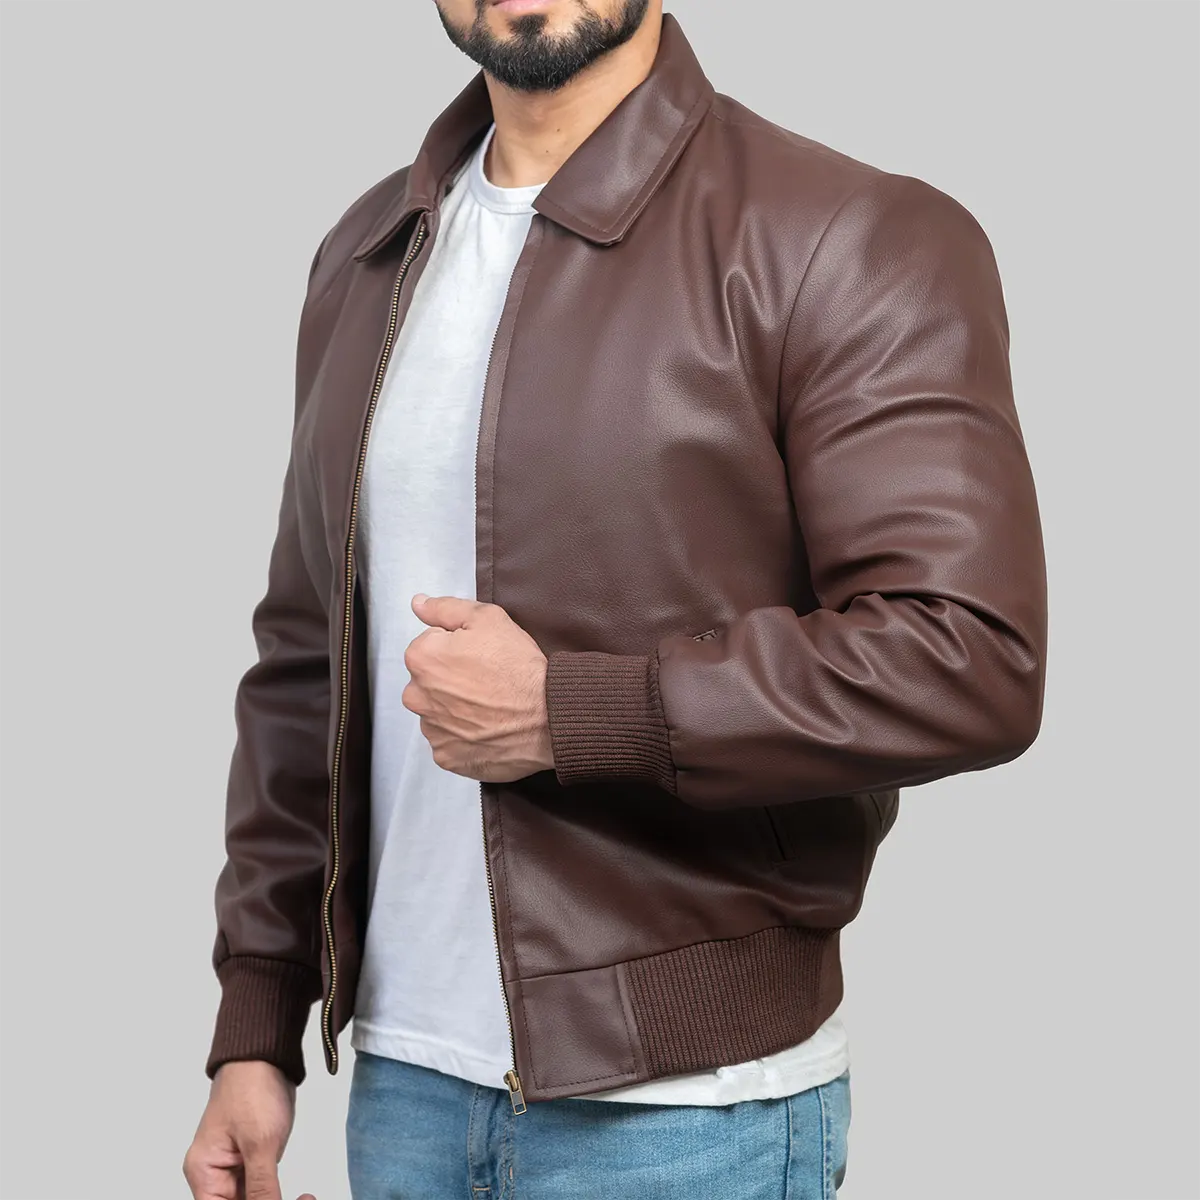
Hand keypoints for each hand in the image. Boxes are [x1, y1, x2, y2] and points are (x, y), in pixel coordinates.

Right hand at [183, 1061, 313, 1199]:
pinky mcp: (253, 1159)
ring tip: (304, 1197)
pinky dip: (278, 1194)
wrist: (266, 1055)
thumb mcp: (260, 1142)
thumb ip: (261, 1186)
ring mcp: (235, 1168)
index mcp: (205, 1173)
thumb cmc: (252, 1086)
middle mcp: (215, 1175)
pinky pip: (262, 1189)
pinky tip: (302, 1195)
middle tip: (301, 1199)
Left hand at [404, 593, 554, 781]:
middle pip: (429, 681)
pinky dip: (464, 736)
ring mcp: (431, 730)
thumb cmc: (519, 667)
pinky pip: (448, 741)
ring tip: (490, 706)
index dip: (458, 647)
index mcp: (421, 658)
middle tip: (487, 680)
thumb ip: (446, 609)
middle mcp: (417, 696)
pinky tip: (487, 727)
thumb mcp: (488, 619)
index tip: (481, 656)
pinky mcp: (446, 756)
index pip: (430, 645)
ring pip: (437, 712)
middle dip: (450, 679)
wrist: (548, 716)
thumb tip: (418, 604)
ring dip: (456, 708)